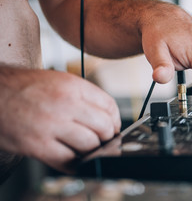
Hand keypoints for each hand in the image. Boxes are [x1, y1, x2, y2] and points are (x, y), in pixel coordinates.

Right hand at [0, 67, 119, 171]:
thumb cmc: (23, 89)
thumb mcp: (58, 81)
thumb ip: (83, 97)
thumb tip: (107, 118)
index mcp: (72, 86)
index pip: (109, 105)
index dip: (115, 120)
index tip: (113, 127)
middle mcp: (65, 103)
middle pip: (104, 127)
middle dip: (106, 137)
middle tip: (101, 140)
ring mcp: (51, 125)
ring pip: (90, 145)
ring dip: (91, 151)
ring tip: (84, 148)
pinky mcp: (38, 145)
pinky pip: (68, 160)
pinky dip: (74, 163)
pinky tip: (72, 158)